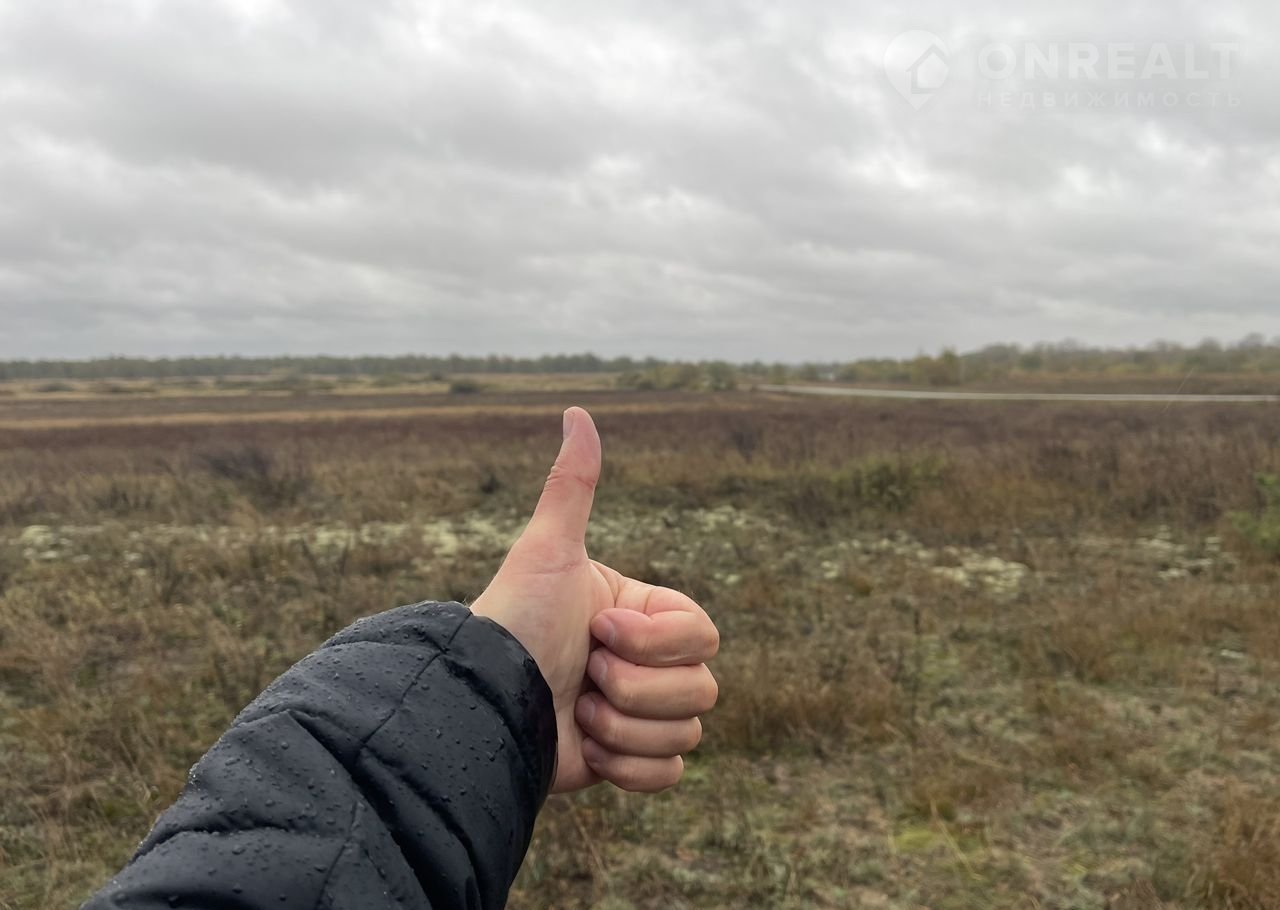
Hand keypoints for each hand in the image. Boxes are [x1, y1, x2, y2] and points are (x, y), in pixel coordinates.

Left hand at [470, 407, 718, 792]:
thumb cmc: (516, 624)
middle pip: (703, 689)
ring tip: (576, 714)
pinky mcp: (625, 762)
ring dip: (624, 728)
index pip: (703, 634)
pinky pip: (669, 773)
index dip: (656, 642)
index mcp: (641, 616)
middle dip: (637, 689)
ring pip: (688, 733)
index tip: (599, 633)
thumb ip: (571, 486)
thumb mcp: (547, 551)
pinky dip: (627, 767)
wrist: (481, 706)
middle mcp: (645, 663)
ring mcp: (636, 714)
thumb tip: (577, 412)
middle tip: (585, 677)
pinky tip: (584, 748)